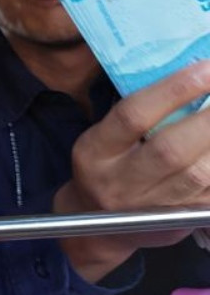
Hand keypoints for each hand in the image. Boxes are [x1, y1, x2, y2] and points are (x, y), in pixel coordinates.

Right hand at [55, 60, 209, 280]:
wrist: (96, 228)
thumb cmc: (103, 168)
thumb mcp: (103, 139)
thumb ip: (138, 116)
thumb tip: (191, 77)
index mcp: (96, 152)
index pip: (133, 116)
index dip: (173, 90)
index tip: (205, 66)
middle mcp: (121, 181)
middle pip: (171, 149)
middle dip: (209, 117)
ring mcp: (152, 207)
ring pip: (199, 175)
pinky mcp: (180, 221)